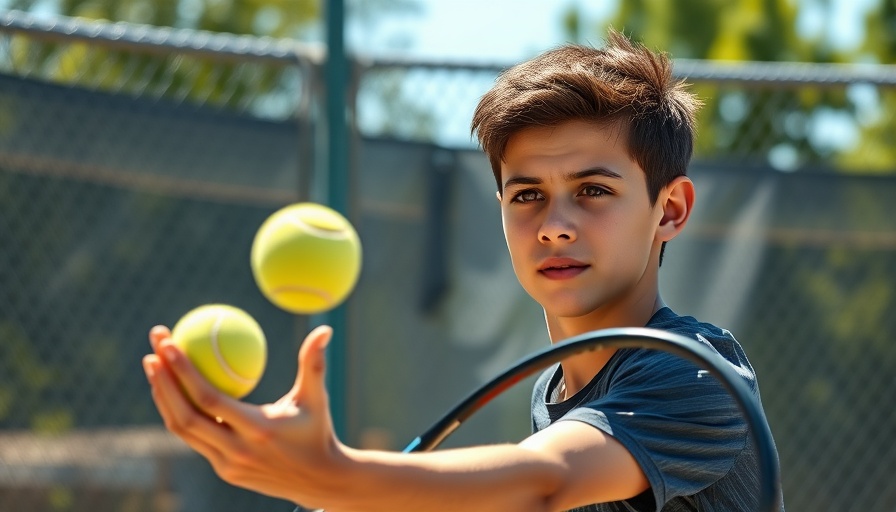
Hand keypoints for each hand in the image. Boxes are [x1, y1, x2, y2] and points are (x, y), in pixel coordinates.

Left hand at [143, 324, 344, 506]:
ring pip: (182, 430)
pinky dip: (177, 413)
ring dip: (163, 397)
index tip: (169, 344)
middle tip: (153, 348)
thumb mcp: (317, 398)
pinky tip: (173, 389)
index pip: (209, 400)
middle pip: (185, 416)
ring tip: (154, 364)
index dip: (184, 372)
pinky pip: (193, 438)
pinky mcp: (224, 471)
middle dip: (162, 381)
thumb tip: (324, 329)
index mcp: (258, 429)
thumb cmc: (318, 430)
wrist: (319, 480)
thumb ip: (315, 364)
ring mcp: (227, 464)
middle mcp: (237, 451)